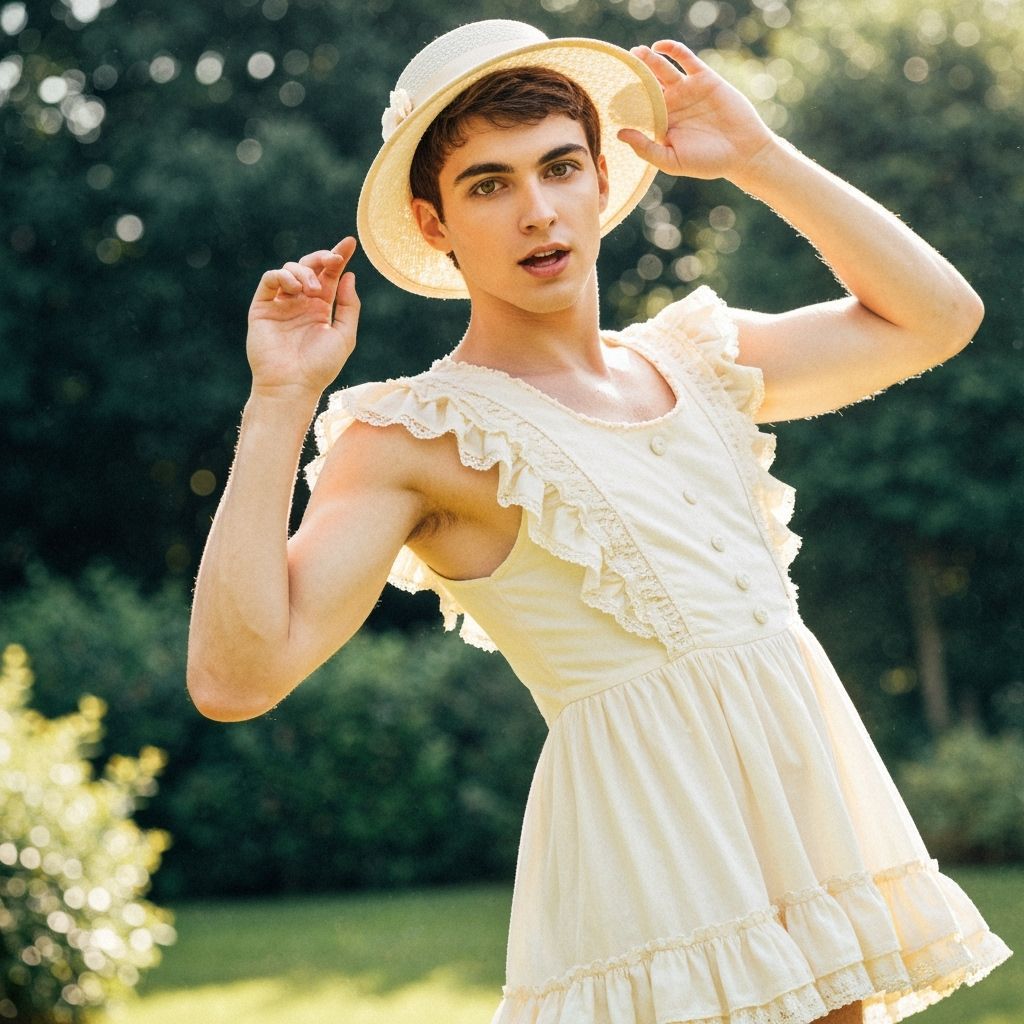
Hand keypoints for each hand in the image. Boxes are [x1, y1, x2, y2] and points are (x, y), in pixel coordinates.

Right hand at [246, 237, 359, 400]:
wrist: (292, 385)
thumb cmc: (320, 367)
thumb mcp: (344, 335)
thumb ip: (348, 306)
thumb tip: (349, 275)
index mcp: (321, 308)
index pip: (330, 276)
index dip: (338, 257)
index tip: (349, 243)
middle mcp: (301, 303)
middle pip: (310, 267)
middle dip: (323, 258)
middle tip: (333, 259)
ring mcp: (281, 304)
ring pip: (290, 270)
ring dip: (305, 272)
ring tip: (312, 291)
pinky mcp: (262, 307)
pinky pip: (270, 280)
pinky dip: (282, 276)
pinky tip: (295, 287)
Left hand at [618, 41, 775, 181]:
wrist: (743, 151)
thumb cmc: (707, 162)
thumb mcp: (671, 160)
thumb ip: (645, 148)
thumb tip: (620, 133)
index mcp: (662, 124)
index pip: (638, 109)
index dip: (624, 103)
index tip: (608, 98)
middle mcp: (672, 105)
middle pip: (647, 86)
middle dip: (634, 76)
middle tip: (619, 67)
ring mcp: (687, 90)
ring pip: (662, 70)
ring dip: (649, 60)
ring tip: (636, 53)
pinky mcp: (704, 78)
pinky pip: (685, 59)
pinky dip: (672, 50)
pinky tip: (658, 47)